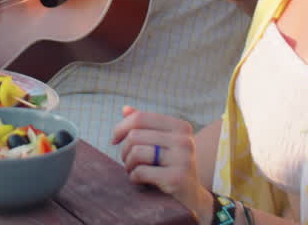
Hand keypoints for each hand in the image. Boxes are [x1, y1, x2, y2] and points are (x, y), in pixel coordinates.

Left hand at [111, 106, 213, 222]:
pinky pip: (141, 171)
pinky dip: (133, 177)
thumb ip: (146, 126)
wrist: (192, 198)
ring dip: (128, 164)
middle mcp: (184, 140)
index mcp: (181, 126)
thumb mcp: (162, 143)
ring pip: (136, 152)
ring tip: (133, 170)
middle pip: (135, 135)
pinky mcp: (176, 178)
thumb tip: (125, 109)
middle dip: (124, 150)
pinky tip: (139, 180)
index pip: (141, 118)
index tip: (114, 140)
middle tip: (128, 161)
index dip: (121, 127)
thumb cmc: (171, 167)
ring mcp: (182, 159)